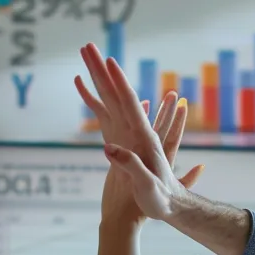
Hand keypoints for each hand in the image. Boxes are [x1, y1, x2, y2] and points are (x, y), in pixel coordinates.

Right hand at [75, 43, 195, 220]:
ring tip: (86, 56)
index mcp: (145, 138)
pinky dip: (93, 99)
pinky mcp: (120, 141)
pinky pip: (103, 115)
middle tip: (88, 46)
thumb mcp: (147, 187)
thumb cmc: (161, 200)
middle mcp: (137, 130)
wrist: (169, 208)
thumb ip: (132, 166)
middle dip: (103, 69)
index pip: (130, 103)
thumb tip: (109, 148)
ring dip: (97, 77)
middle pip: (117, 93)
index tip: (109, 61)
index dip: (119, 82)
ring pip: (109, 99)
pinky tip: (84, 86)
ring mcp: (128, 133)